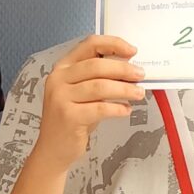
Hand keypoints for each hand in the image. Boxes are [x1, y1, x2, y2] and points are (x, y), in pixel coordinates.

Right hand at [31, 35, 143, 173]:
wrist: (52, 149)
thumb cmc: (71, 119)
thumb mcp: (81, 92)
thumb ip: (98, 78)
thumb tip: (130, 69)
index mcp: (62, 67)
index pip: (89, 44)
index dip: (113, 44)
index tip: (132, 51)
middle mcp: (58, 79)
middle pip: (97, 65)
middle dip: (123, 69)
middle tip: (140, 75)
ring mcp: (61, 98)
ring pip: (100, 86)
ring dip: (125, 89)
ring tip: (138, 93)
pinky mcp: (68, 116)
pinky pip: (100, 108)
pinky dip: (118, 108)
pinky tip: (126, 110)